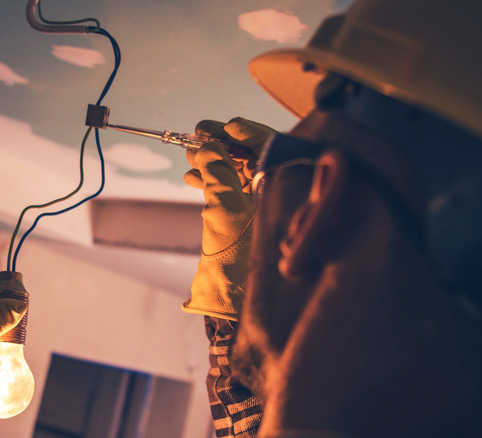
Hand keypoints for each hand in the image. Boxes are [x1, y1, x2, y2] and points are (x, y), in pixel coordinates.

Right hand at [182, 118, 275, 319]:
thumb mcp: (223, 206)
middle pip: (259, 158)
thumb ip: (217, 171)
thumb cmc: (236, 256)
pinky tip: (192, 176)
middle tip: (198, 134)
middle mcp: (287, 196)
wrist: (231, 300)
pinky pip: (237, 192)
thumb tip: (210, 145)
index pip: (274, 148)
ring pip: (245, 175)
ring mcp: (272, 210)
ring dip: (216, 162)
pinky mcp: (254, 222)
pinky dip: (217, 182)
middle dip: (226, 145)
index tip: (224, 125)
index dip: (247, 133)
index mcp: (292, 189)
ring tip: (189, 155)